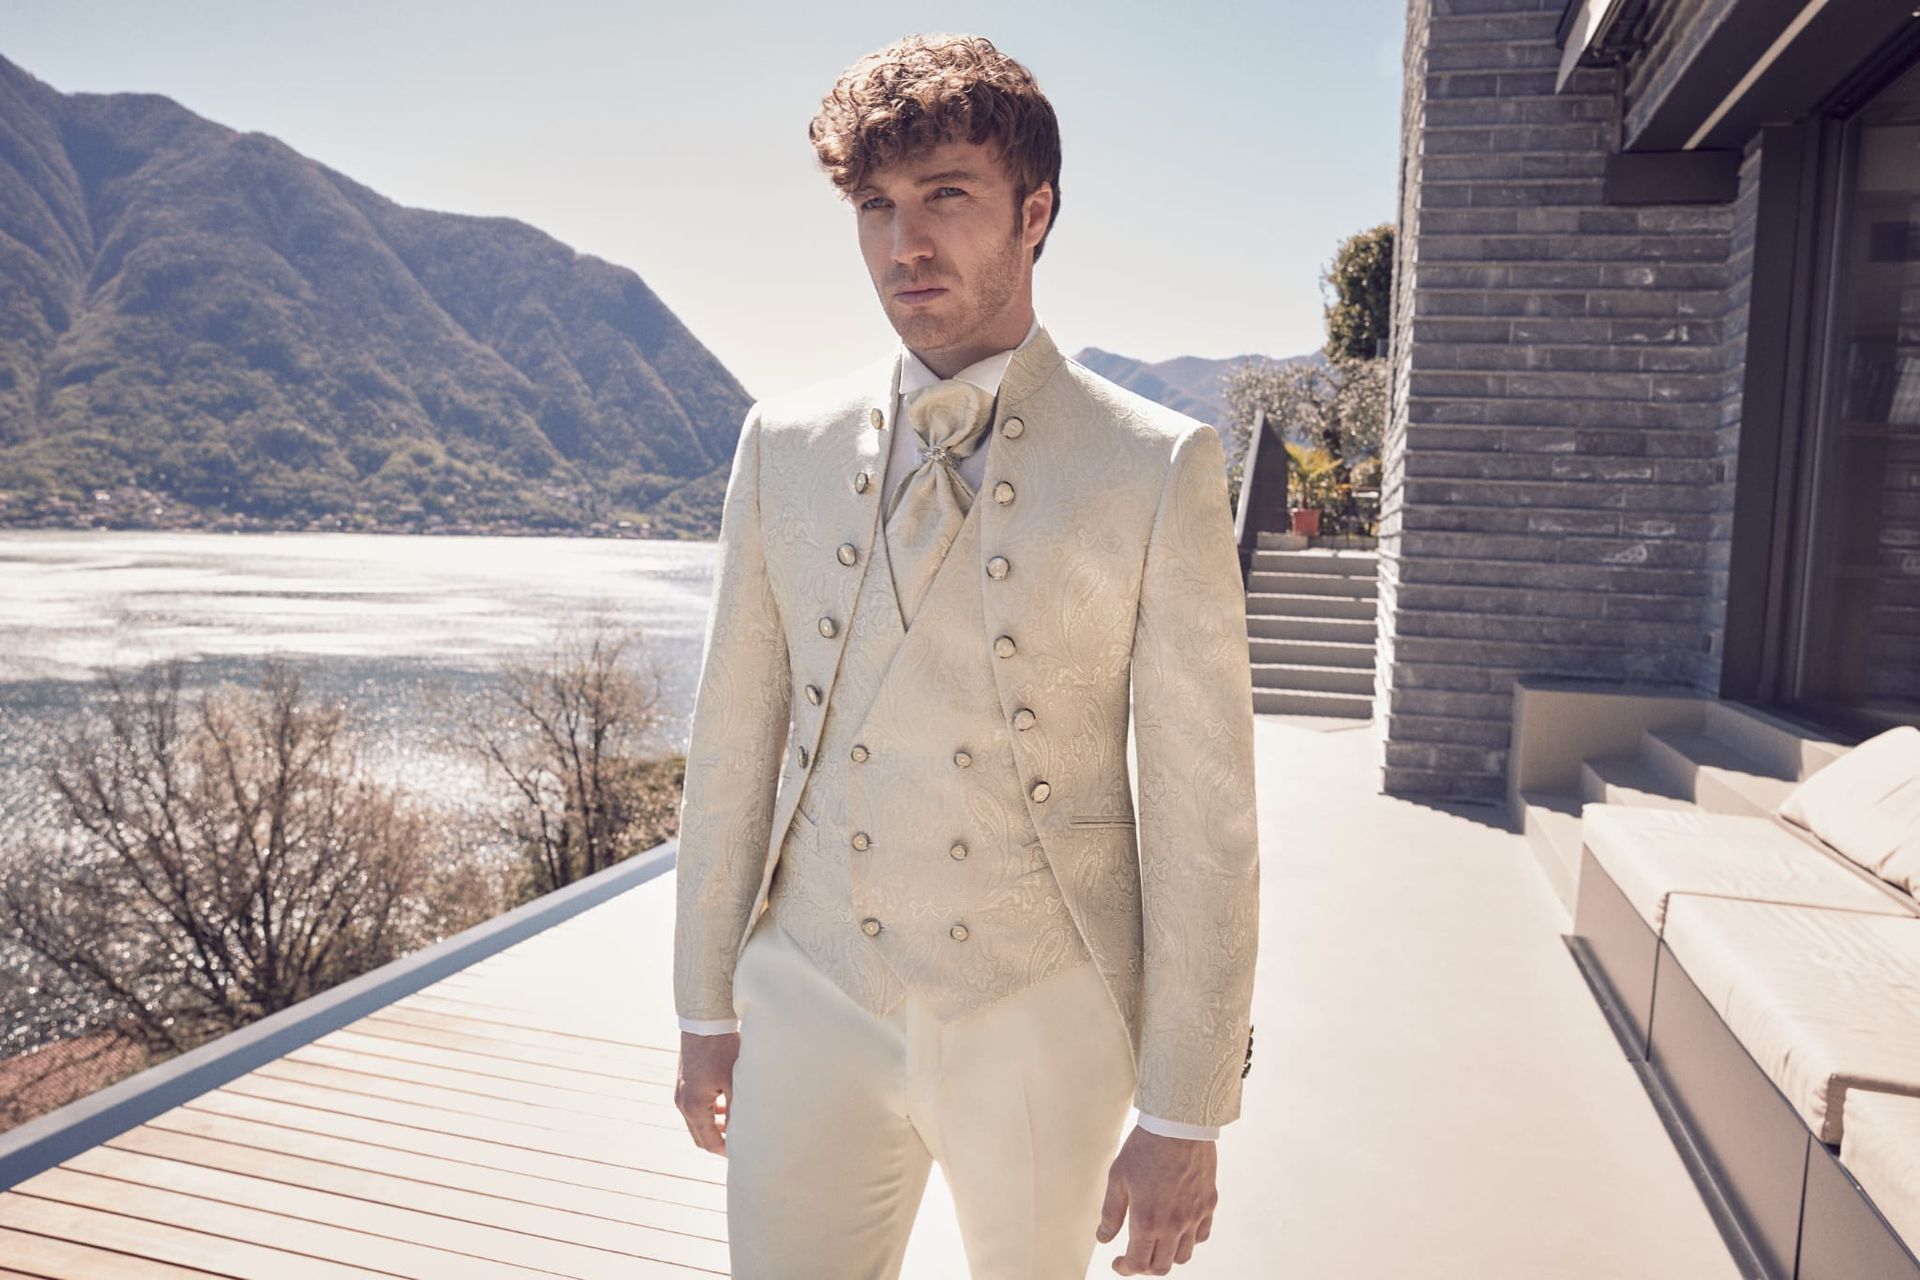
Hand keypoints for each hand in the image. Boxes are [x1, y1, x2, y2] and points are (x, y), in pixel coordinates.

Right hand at [674, 1029, 739, 1155]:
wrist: (704, 1022)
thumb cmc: (721, 1050)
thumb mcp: (734, 1082)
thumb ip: (736, 1111)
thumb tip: (742, 1134)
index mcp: (695, 1107)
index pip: (708, 1142)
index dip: (726, 1151)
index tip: (742, 1152)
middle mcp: (683, 1103)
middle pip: (700, 1136)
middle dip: (719, 1142)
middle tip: (739, 1144)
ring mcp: (680, 1093)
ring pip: (697, 1122)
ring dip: (714, 1127)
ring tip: (735, 1125)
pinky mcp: (683, 1083)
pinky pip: (694, 1107)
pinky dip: (709, 1113)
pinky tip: (725, 1105)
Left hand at [1095, 1125, 1217, 1274]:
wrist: (1179, 1125)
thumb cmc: (1144, 1148)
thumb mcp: (1118, 1178)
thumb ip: (1111, 1213)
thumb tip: (1104, 1238)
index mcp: (1147, 1221)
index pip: (1137, 1263)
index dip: (1125, 1268)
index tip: (1118, 1263)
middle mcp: (1173, 1225)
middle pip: (1161, 1266)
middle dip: (1145, 1266)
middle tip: (1135, 1256)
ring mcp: (1194, 1216)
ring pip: (1184, 1256)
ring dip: (1168, 1256)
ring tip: (1157, 1244)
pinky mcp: (1209, 1204)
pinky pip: (1202, 1235)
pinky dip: (1189, 1240)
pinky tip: (1179, 1229)